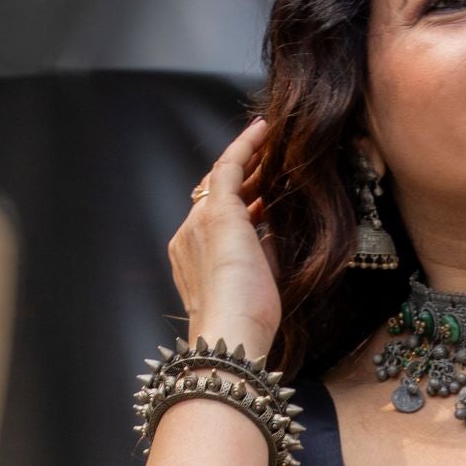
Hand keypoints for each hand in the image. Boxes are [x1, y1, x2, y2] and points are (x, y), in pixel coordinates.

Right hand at [168, 116, 281, 362]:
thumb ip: (264, 257)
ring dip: (249, 160)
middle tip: (270, 159)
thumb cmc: (246, 325)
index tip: (262, 192)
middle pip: (217, 196)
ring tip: (272, 142)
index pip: (217, 221)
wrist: (231, 334)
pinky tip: (264, 130)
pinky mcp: (215, 213)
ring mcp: (198, 223)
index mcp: (196, 259)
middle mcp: (189, 236)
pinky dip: (246, 146)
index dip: (242, 203)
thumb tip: (276, 235)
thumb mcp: (258, 286)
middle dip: (245, 177)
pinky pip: (229, 166)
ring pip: (222, 179)